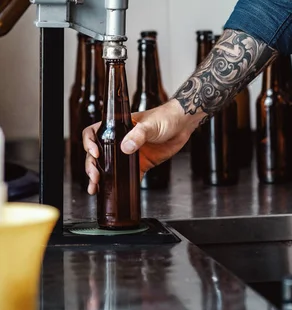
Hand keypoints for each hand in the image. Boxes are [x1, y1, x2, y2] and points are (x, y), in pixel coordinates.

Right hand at [83, 99, 197, 194]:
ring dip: (101, 178)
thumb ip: (138, 135)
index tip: (95, 154)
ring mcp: (129, 154)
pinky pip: (128, 176)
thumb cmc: (165, 117)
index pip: (94, 133)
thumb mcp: (150, 124)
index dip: (90, 143)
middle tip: (94, 177)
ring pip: (109, 167)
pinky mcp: (141, 164)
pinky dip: (122, 185)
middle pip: (98, 154)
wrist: (183, 125)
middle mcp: (120, 140)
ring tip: (95, 188)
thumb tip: (126, 147)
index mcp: (118, 127)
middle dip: (92, 166)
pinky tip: (116, 193)